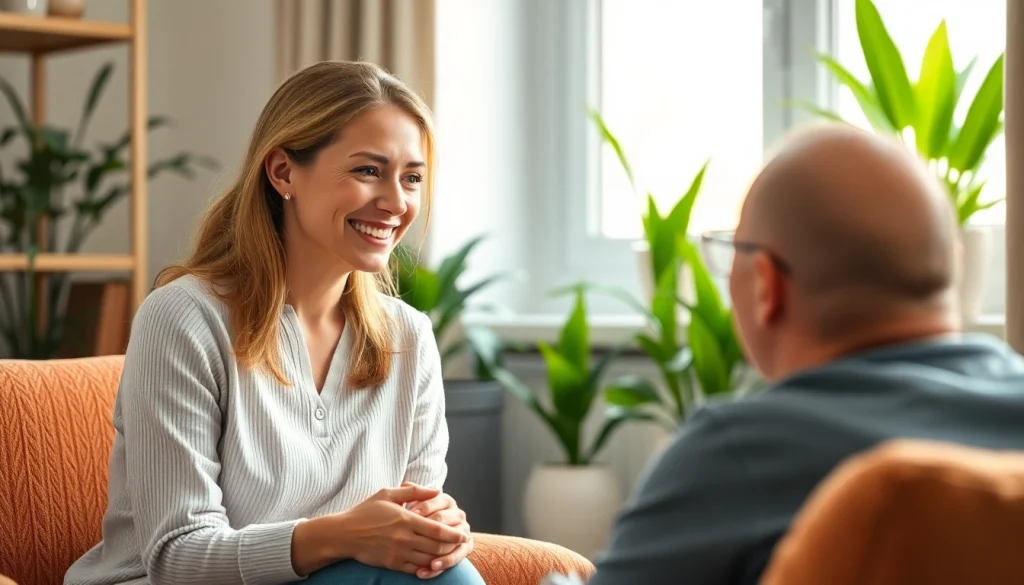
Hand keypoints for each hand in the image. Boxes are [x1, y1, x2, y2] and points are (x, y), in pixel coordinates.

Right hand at [336, 484, 468, 575]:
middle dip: (452, 547)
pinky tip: (433, 564)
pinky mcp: (392, 564)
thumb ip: (414, 491)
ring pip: (428, 560)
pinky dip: (427, 568)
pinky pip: (416, 569)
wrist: (344, 534)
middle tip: (461, 544)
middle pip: (437, 547)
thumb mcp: (388, 493)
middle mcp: (404, 538)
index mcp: (406, 519)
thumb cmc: (366, 511)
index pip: (437, 529)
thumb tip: (437, 489)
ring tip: (451, 554)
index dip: (453, 534)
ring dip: (442, 558)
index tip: (463, 533)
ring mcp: (398, 553)